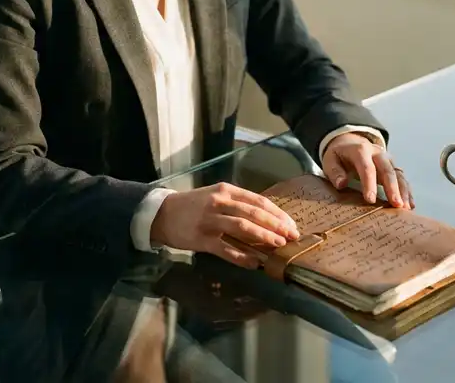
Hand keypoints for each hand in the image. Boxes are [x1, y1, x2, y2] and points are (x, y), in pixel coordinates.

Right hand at [150, 183, 300, 267]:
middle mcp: (219, 202)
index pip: (258, 200)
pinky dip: (242, 257)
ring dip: (263, 237)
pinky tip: (254, 263)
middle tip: (292, 236)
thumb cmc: (193, 205)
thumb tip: (266, 219)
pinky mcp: (202, 239)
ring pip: (242, 227)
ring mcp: (210, 221)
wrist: (162, 214)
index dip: (277, 213)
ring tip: (278, 245)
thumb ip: (237, 204)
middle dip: (276, 225)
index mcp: (226, 190)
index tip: (291, 224)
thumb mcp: (215, 196)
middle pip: (253, 213)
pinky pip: (226, 249)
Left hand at [322, 132, 414, 208]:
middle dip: (392, 188)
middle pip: (387, 170)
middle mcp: (378, 153)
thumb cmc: (339, 155)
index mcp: (361, 150)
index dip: (369, 184)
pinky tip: (410, 204)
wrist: (350, 142)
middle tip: (396, 205)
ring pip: (398, 174)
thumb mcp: (330, 160)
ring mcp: (387, 160)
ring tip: (405, 208)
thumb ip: (334, 172)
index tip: (370, 200)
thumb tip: (342, 184)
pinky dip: (407, 191)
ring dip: (403, 191)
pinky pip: (402, 178)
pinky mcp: (393, 167)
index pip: (367, 168)